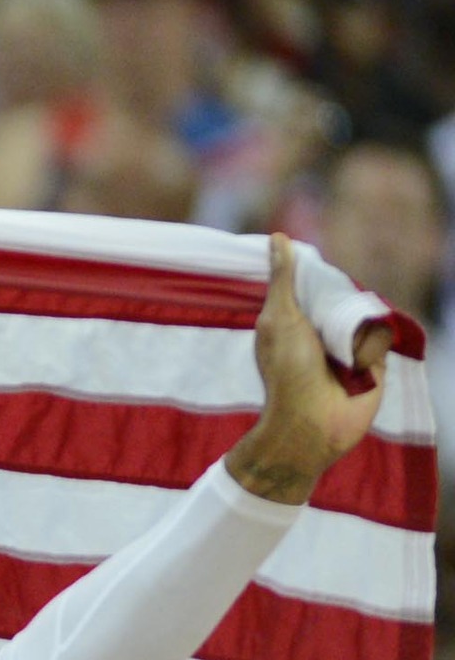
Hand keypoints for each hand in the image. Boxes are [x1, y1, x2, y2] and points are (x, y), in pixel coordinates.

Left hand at [223, 229, 386, 502]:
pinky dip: (371, 349)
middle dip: (341, 306)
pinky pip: (382, 335)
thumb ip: (283, 279)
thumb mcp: (280, 319)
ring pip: (367, 313)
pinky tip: (357, 369)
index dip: (318, 277)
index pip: (314, 282)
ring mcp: (348, 343)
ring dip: (357, 334)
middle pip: (345, 294)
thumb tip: (278, 238)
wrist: (312, 421)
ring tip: (340, 359)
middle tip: (326, 333)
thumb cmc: (288, 371)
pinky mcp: (372, 358)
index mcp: (294, 316)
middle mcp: (321, 327)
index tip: (316, 273)